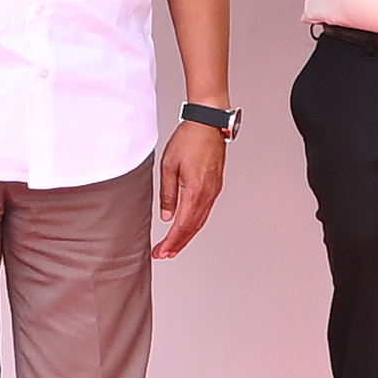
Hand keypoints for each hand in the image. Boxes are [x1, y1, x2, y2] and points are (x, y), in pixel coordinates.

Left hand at [153, 113, 225, 258]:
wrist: (208, 124)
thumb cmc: (190, 139)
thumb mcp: (169, 166)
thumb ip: (168, 194)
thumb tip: (168, 215)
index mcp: (195, 192)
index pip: (182, 226)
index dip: (172, 242)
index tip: (162, 252)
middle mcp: (208, 195)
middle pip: (193, 228)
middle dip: (179, 244)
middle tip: (166, 254)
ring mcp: (214, 191)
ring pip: (200, 221)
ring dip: (187, 236)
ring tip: (175, 245)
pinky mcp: (215, 186)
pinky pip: (205, 211)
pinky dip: (195, 224)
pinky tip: (188, 226)